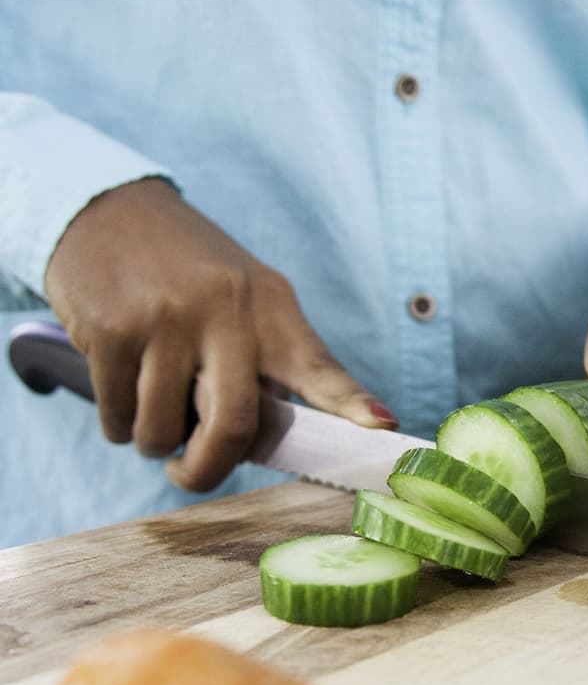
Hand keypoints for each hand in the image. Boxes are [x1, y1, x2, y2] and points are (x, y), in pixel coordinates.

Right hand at [44, 177, 395, 490]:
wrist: (107, 211)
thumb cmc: (186, 269)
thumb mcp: (243, 294)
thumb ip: (268, 356)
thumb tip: (288, 436)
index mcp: (270, 306)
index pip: (318, 366)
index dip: (351, 402)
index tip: (382, 426)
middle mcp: (226, 311)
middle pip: (235, 424)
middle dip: (208, 469)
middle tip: (189, 473)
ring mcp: (167, 320)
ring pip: (163, 430)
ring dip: (152, 442)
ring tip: (151, 415)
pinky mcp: (113, 330)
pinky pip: (118, 415)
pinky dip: (118, 425)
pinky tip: (122, 395)